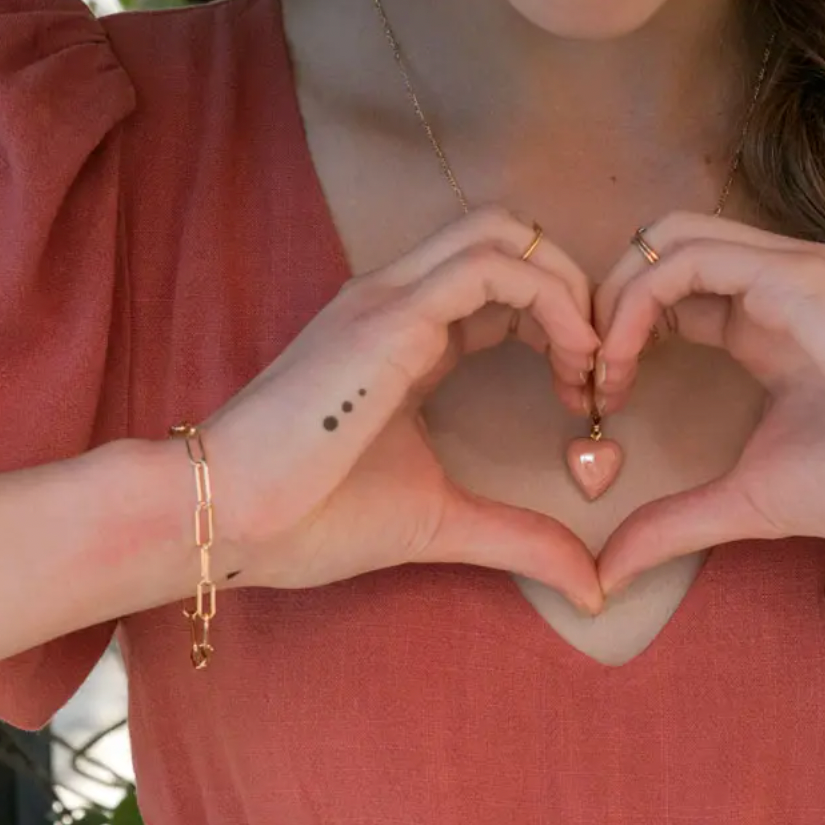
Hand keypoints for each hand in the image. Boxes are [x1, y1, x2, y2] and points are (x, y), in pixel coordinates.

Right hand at [198, 208, 605, 612]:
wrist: (225, 517)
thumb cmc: (314, 518)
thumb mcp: (441, 521)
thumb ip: (519, 538)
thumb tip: (591, 588)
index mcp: (406, 332)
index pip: (501, 282)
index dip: (557, 320)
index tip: (585, 390)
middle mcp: (398, 297)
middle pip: (510, 237)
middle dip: (572, 288)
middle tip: (599, 366)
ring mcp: (390, 297)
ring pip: (505, 235)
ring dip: (567, 288)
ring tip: (588, 363)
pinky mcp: (390, 316)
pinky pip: (491, 268)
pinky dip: (550, 299)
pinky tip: (571, 359)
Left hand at [590, 213, 824, 596]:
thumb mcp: (749, 500)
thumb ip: (677, 522)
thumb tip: (608, 573)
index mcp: (762, 322)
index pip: (668, 293)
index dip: (618, 335)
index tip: (595, 401)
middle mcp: (770, 283)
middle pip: (657, 251)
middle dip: (604, 303)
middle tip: (582, 375)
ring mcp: (785, 270)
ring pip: (666, 240)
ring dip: (613, 298)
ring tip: (599, 371)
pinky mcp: (794, 274)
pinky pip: (686, 259)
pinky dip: (636, 300)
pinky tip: (623, 361)